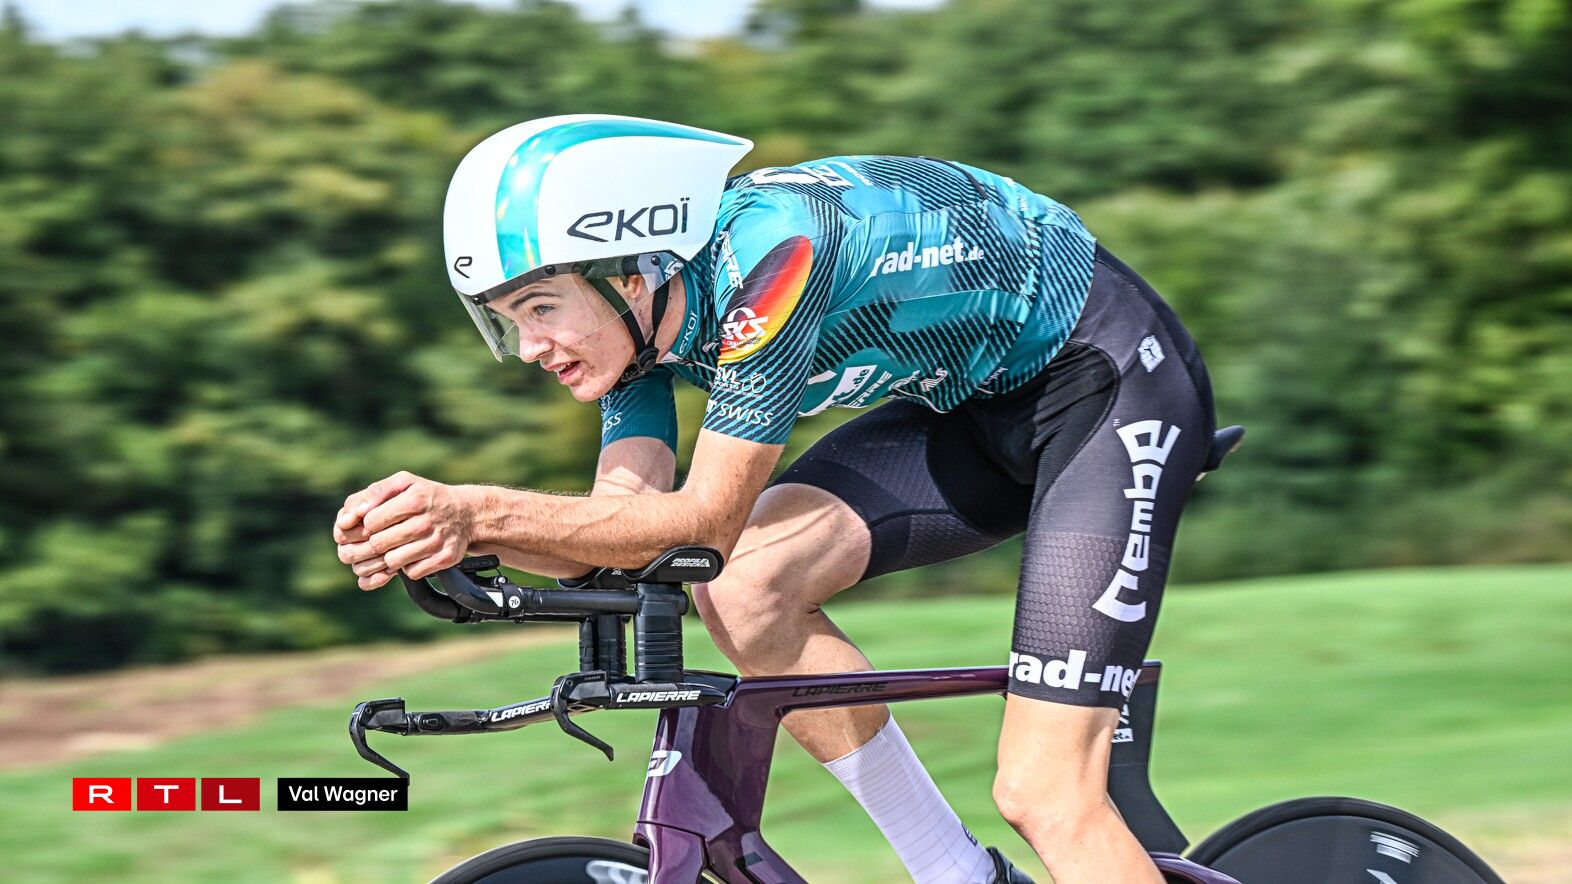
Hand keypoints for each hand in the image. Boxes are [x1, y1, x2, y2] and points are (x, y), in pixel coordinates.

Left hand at [334, 471, 476, 590]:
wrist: (467, 513)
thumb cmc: (426, 497)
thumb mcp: (403, 483)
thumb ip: (374, 492)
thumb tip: (348, 517)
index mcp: (413, 500)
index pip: (370, 522)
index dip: (365, 526)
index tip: (372, 524)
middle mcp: (425, 521)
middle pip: (378, 544)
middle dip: (370, 545)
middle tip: (374, 542)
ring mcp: (436, 542)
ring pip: (392, 562)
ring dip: (387, 557)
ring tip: (393, 547)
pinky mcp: (444, 558)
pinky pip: (411, 572)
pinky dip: (407, 566)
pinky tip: (411, 554)